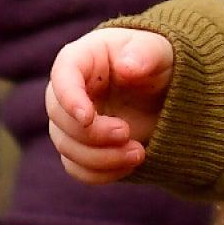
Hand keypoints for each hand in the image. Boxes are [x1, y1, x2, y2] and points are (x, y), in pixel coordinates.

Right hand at [47, 26, 175, 184]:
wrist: (165, 92)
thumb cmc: (157, 63)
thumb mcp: (158, 52)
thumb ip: (145, 54)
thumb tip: (126, 67)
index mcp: (84, 58)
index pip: (63, 75)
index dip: (69, 98)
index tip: (88, 118)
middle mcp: (71, 90)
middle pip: (59, 117)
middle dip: (92, 133)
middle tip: (127, 133)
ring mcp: (73, 121)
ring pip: (67, 147)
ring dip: (100, 158)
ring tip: (139, 153)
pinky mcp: (82, 147)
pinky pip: (77, 168)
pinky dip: (101, 173)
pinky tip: (130, 164)